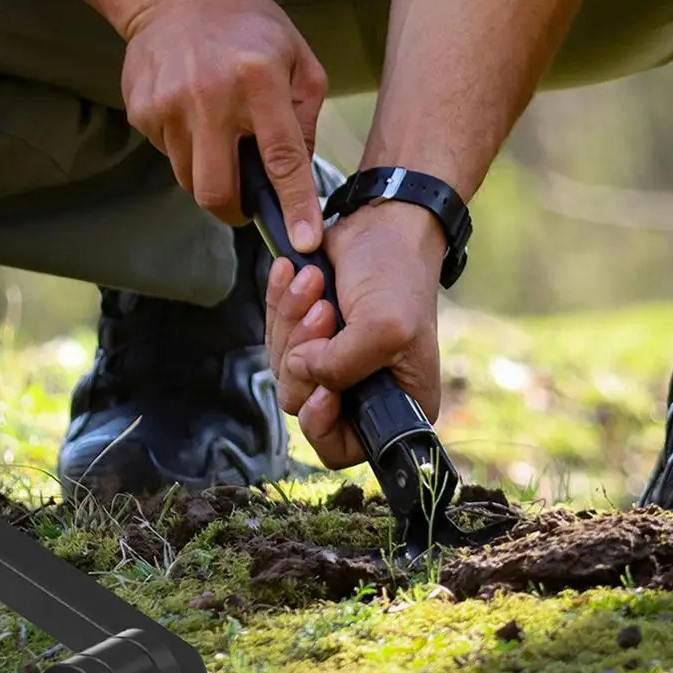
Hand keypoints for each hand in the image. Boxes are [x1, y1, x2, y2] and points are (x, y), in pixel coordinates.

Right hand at [121, 0, 325, 241]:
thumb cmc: (245, 26)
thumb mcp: (296, 58)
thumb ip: (305, 117)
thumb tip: (300, 175)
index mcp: (258, 80)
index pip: (281, 160)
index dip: (294, 207)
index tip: (303, 242)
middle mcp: (210, 96)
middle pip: (218, 191)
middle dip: (234, 210)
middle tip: (245, 203)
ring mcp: (169, 105)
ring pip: (189, 179)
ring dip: (209, 172)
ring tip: (216, 133)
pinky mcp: (142, 111)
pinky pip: (168, 156)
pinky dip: (185, 148)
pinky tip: (191, 114)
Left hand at [265, 201, 446, 468]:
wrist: (385, 223)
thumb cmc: (398, 276)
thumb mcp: (383, 327)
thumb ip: (341, 365)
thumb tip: (298, 370)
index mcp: (395, 407)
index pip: (341, 449)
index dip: (322, 425)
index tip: (323, 391)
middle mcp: (360, 394)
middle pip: (302, 406)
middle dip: (305, 356)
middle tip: (325, 312)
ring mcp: (331, 367)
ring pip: (283, 370)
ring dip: (292, 323)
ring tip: (316, 284)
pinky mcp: (307, 338)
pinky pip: (273, 338)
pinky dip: (280, 306)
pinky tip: (295, 275)